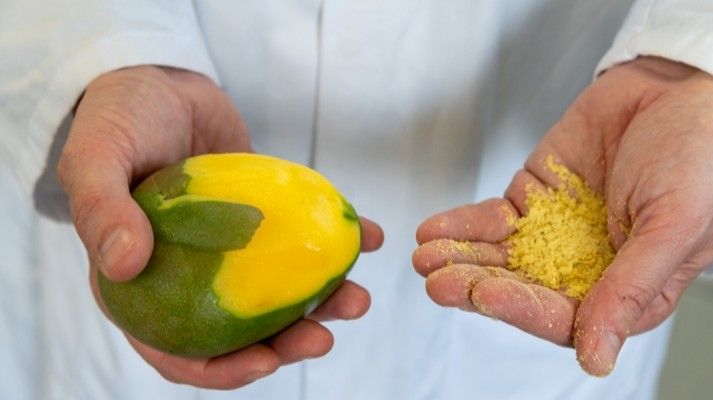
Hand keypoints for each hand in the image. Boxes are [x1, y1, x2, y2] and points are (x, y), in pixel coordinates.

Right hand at [58, 66, 383, 388]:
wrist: (160, 80)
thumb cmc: (117, 119)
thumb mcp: (94, 158)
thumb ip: (101, 210)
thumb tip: (121, 266)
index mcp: (142, 285)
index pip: (176, 351)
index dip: (221, 369)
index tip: (265, 363)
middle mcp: (190, 277)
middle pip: (240, 333)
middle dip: (286, 343)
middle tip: (324, 336)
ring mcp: (234, 251)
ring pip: (279, 294)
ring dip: (321, 303)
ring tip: (357, 298)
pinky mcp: (267, 219)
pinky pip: (302, 240)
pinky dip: (339, 243)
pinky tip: (369, 236)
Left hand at [413, 57, 712, 375]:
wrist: (674, 87)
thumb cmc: (694, 158)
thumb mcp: (674, 226)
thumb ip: (631, 289)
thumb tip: (597, 360)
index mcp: (627, 292)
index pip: (565, 316)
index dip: (522, 308)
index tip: (485, 294)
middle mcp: (586, 270)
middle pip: (521, 290)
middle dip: (476, 286)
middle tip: (437, 280)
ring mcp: (554, 235)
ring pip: (499, 257)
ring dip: (460, 259)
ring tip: (424, 257)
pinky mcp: (532, 200)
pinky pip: (491, 220)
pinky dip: (461, 226)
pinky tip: (432, 232)